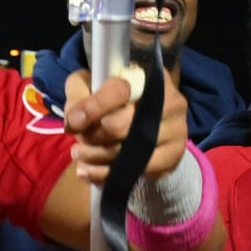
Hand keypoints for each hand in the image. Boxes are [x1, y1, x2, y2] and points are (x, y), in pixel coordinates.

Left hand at [63, 65, 186, 183]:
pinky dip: (108, 174)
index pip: (119, 91)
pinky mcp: (175, 155)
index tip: (73, 123)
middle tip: (80, 141)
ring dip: (97, 156)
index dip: (93, 107)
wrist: (144, 126)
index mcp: (149, 76)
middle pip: (121, 126)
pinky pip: (138, 170)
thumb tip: (74, 121)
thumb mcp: (91, 88)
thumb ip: (79, 95)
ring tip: (81, 155)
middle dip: (92, 136)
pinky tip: (90, 172)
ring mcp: (177, 129)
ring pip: (128, 151)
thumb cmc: (114, 103)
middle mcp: (171, 100)